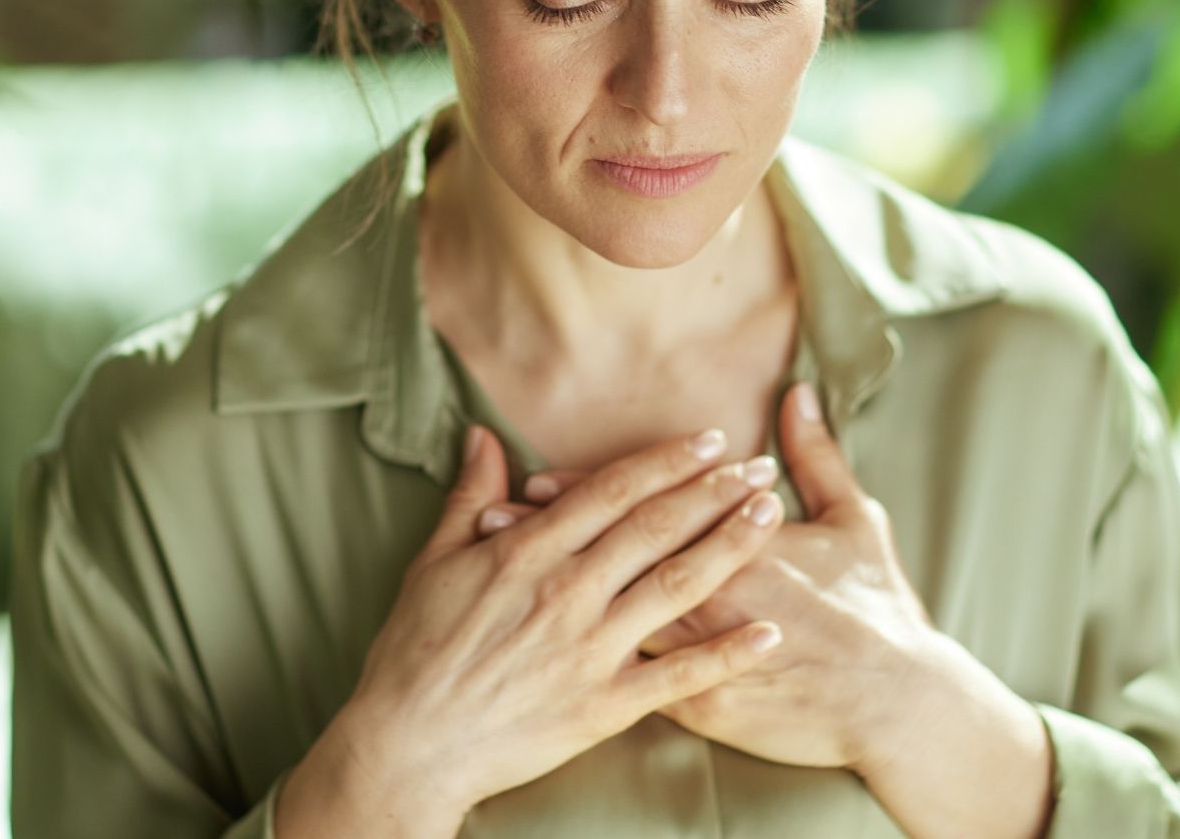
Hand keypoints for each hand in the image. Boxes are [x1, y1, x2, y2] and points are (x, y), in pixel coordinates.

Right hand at [338, 423, 788, 815]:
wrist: (408, 745)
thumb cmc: (414, 651)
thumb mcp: (431, 562)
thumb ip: (470, 496)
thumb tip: (484, 435)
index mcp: (527, 552)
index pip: (612, 491)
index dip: (665, 461)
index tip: (709, 438)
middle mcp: (567, 592)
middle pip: (656, 528)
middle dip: (714, 491)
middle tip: (760, 466)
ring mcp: (589, 649)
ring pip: (675, 586)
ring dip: (730, 547)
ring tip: (771, 517)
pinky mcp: (602, 705)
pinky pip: (677, 676)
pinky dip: (727, 655)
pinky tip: (770, 634)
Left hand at [473, 382, 940, 771]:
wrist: (900, 704)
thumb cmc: (879, 610)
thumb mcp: (854, 519)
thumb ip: (818, 456)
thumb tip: (799, 394)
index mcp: (736, 544)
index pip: (645, 508)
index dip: (586, 492)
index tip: (537, 477)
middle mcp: (708, 595)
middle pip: (611, 559)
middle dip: (549, 537)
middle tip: (493, 514)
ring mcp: (701, 656)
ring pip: (607, 618)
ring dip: (554, 596)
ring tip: (499, 572)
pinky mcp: (702, 707)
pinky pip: (637, 685)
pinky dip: (587, 665)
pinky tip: (543, 653)